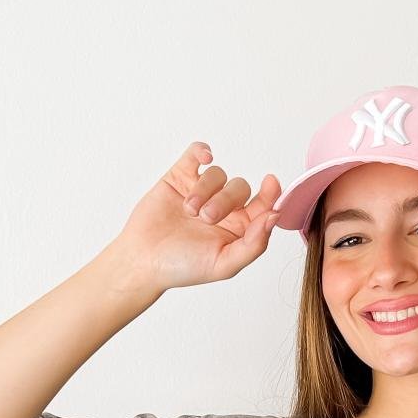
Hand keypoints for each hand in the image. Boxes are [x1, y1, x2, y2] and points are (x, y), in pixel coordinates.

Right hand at [110, 141, 282, 292]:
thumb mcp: (224, 265)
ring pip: (218, 173)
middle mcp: (224, 208)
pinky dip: (202, 150)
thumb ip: (253, 245)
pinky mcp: (181, 176)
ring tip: (189, 211)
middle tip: (206, 218)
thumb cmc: (183, 267)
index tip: (271, 183)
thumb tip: (274, 217)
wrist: (143, 260)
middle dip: (225, 200)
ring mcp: (202, 190)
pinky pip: (197, 153)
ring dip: (205, 190)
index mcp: (239, 229)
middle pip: (240, 187)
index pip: (263, 205)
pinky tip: (204, 156)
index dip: (271, 193)